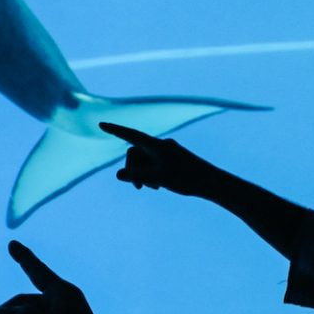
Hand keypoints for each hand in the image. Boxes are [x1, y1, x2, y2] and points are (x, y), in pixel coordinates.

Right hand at [100, 122, 218, 198]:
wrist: (212, 182)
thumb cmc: (186, 179)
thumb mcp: (158, 178)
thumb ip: (136, 176)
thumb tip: (117, 174)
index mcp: (157, 145)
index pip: (131, 135)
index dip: (115, 130)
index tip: (101, 124)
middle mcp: (161, 145)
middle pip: (135, 153)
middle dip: (133, 169)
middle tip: (138, 188)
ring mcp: (167, 151)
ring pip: (144, 160)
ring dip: (143, 174)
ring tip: (154, 188)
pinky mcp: (173, 159)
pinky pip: (154, 163)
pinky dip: (151, 174)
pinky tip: (159, 185)